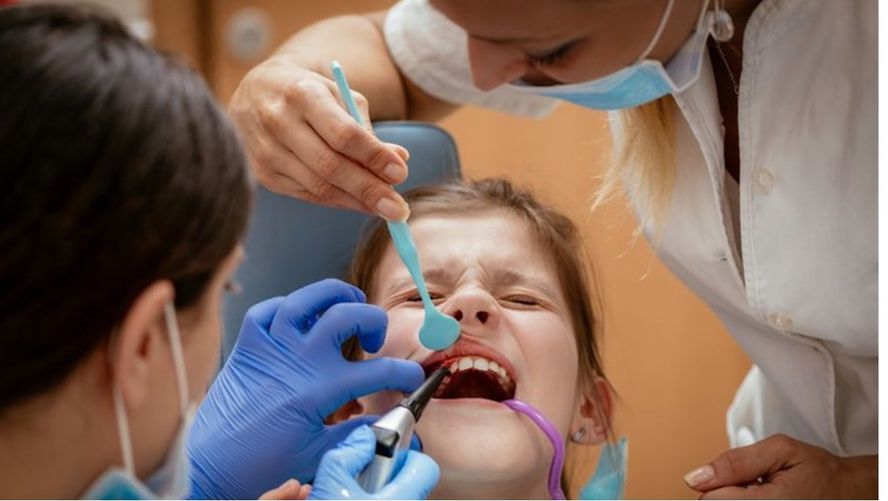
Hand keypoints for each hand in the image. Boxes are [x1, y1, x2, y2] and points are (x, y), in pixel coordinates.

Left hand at [188, 279, 424, 498]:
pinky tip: (302, 320)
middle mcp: (295, 361)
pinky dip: (288, 307)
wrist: (208, 467)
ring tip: (349, 305)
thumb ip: (359, 434)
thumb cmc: (261, 466)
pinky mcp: (247, 348)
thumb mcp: (319, 454)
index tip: (412, 379)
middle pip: (346, 315)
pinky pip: (268, 310)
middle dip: (373, 321)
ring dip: (335, 295)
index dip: (404, 374)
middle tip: (375, 342)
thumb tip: (393, 426)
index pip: (378, 372)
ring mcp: (269, 349)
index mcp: (317, 391)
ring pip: (306, 298)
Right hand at [229, 56, 409, 219]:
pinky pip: (308, 195)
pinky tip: (360, 204)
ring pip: (319, 186)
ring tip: (386, 209)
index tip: (401, 173)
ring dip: (357, 201)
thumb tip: (399, 160)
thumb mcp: (338, 95)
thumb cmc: (308, 93)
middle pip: (330, 166)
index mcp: (303, 94)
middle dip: (369, 190)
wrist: (254, 94)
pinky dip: (338, 202)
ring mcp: (267, 151)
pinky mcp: (263, 174)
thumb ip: (366, 128)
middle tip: (400, 209)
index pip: (343, 133)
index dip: (373, 156)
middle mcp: (279, 122)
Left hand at [684, 434, 876, 498]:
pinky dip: (745, 500)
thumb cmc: (818, 471)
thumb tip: (695, 478)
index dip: (715, 483)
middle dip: (725, 492)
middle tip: (753, 483)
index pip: (712, 500)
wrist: (848, 491)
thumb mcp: (778, 450)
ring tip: (760, 491)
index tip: (735, 476)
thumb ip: (735, 462)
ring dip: (736, 497)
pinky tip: (759, 497)